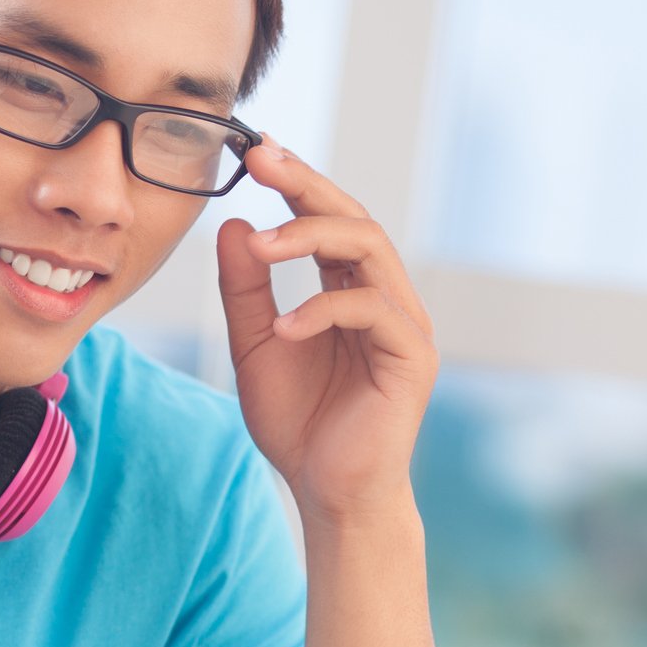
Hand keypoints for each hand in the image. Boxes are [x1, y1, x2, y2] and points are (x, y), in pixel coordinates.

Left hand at [216, 138, 439, 529]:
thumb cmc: (298, 423)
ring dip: (311, 239)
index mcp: (351, 291)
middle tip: (262, 161)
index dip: (297, 183)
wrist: (327, 494)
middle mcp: (385, 298)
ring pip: (370, 250)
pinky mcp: (412, 358)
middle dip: (306, 187)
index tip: (256, 152)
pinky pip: (373, 311)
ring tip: (261, 249)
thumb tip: (234, 226)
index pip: (328, 222)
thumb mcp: (255, 347)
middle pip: (354, 219)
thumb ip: (246, 290)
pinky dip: (324, 310)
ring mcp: (405, 325)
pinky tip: (285, 328)